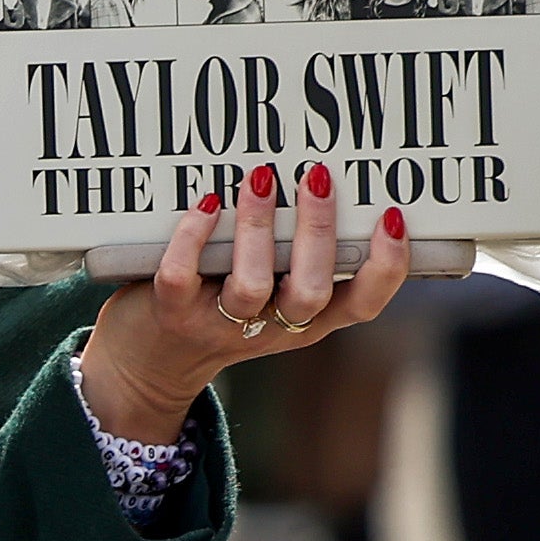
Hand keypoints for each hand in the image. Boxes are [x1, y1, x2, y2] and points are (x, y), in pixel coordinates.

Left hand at [82, 161, 411, 442]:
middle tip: (318, 177)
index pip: (362, 304)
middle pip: (309, 292)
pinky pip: (182, 277)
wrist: (148, 362)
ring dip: (258, 227)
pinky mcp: (171, 315)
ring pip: (250, 286)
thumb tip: (322, 183)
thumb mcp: (271, 293)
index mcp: (306, 323)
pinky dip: (194, 237)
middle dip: (318, 232)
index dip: (386, 267)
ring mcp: (219, 325)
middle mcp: (269, 329)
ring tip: (260, 179)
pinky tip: (207, 204)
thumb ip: (296, 259)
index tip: (391, 218)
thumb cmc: (220, 306)